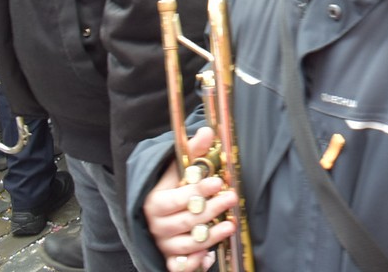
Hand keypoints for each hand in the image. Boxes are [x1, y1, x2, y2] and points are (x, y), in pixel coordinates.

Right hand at [143, 127, 237, 271]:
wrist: (156, 210)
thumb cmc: (172, 187)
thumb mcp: (179, 167)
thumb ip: (194, 151)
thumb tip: (207, 130)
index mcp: (156, 202)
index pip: (177, 199)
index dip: (198, 190)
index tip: (217, 182)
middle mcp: (158, 225)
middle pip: (186, 221)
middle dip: (211, 209)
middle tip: (231, 198)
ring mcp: (165, 244)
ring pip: (188, 244)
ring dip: (210, 236)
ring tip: (230, 225)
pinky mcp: (172, 258)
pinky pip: (180, 266)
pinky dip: (193, 264)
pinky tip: (209, 257)